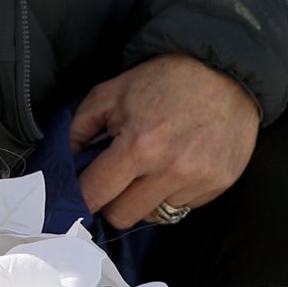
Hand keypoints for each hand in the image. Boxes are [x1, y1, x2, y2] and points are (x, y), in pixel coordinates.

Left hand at [73, 52, 260, 229]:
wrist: (225, 69)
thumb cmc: (164, 79)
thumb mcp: (112, 92)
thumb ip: (78, 128)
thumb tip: (62, 162)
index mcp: (138, 146)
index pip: (94, 196)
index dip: (83, 195)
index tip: (84, 191)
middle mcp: (170, 169)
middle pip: (122, 217)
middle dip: (113, 201)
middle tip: (117, 180)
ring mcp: (198, 180)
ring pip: (153, 215)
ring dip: (145, 198)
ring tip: (153, 168)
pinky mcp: (220, 183)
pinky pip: (183, 206)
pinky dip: (174, 192)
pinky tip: (179, 164)